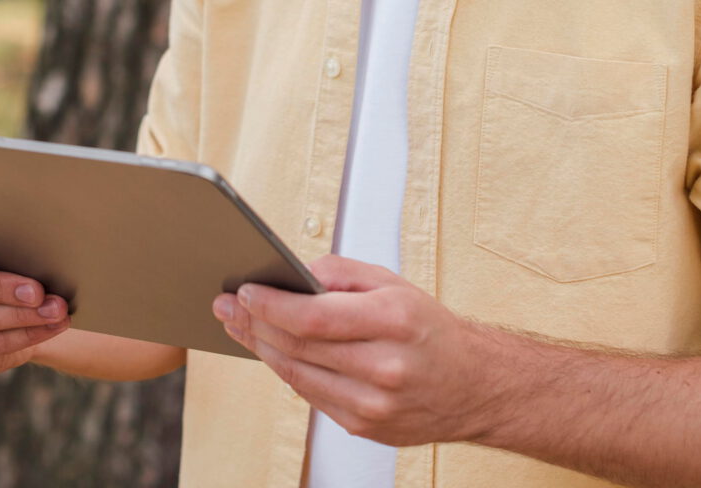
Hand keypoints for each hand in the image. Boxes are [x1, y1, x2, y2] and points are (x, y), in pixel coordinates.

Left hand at [212, 255, 500, 445]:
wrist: (473, 385)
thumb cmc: (431, 329)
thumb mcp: (394, 283)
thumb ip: (343, 273)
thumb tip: (298, 274)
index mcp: (393, 321)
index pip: (314, 317)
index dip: (271, 305)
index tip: (245, 292)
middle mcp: (382, 366)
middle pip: (298, 347)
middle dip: (255, 324)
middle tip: (228, 308)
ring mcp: (372, 404)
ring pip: (298, 376)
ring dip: (263, 350)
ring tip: (241, 327)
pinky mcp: (364, 427)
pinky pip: (312, 397)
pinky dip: (288, 372)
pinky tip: (274, 353)